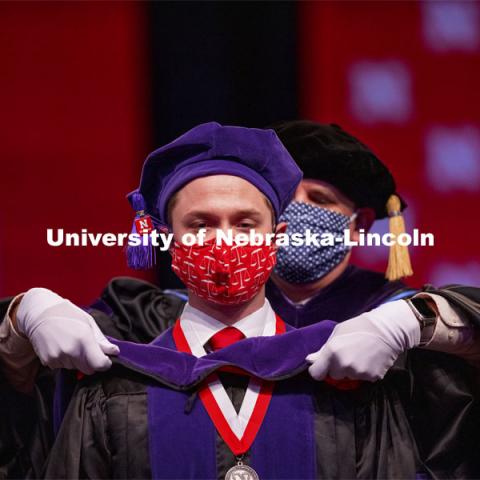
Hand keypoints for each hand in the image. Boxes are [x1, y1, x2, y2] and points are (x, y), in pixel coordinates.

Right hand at [15, 288, 119, 373]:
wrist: (40, 314)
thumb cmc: (67, 315)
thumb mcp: (88, 322)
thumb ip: (101, 340)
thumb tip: (114, 351)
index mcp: (84, 339)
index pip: (99, 364)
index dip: (105, 364)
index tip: (106, 360)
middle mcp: (71, 350)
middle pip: (88, 369)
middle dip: (91, 362)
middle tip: (87, 348)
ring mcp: (58, 357)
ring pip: (75, 368)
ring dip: (77, 361)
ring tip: (71, 343)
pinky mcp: (48, 361)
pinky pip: (62, 367)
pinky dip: (65, 360)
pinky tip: (61, 346)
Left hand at [306, 300, 420, 381]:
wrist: (388, 330)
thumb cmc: (359, 327)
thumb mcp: (338, 333)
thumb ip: (323, 349)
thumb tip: (310, 360)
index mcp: (332, 352)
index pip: (316, 373)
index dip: (318, 369)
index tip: (322, 365)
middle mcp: (344, 365)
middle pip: (333, 375)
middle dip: (336, 368)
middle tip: (346, 354)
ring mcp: (358, 373)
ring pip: (347, 378)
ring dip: (349, 370)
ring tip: (359, 356)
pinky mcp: (371, 378)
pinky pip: (361, 379)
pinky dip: (363, 372)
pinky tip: (368, 360)